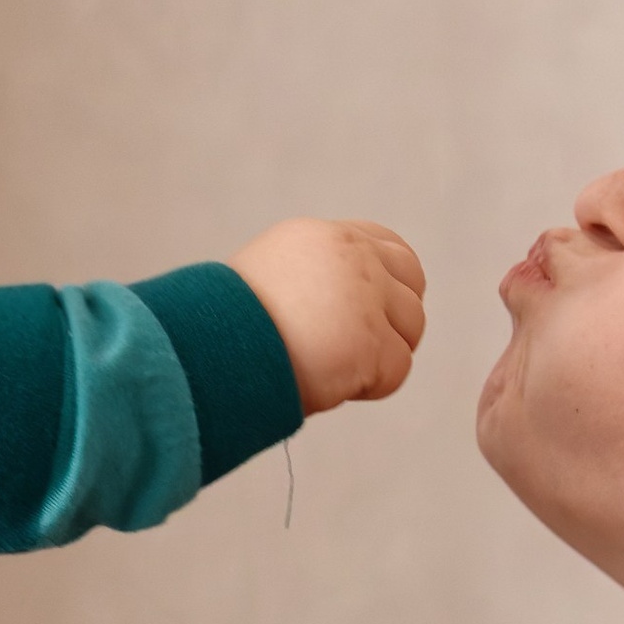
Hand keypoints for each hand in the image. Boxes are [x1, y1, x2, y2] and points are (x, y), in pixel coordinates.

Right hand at [230, 218, 425, 411]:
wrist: (211, 351)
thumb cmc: (226, 328)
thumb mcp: (271, 280)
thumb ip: (314, 281)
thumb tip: (343, 313)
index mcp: (323, 237)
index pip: (387, 245)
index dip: (392, 281)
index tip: (379, 311)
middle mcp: (351, 256)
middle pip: (412, 281)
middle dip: (398, 316)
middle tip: (367, 348)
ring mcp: (365, 296)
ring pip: (411, 328)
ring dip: (382, 355)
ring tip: (336, 369)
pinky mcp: (371, 340)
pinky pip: (397, 369)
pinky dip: (370, 386)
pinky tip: (334, 386)